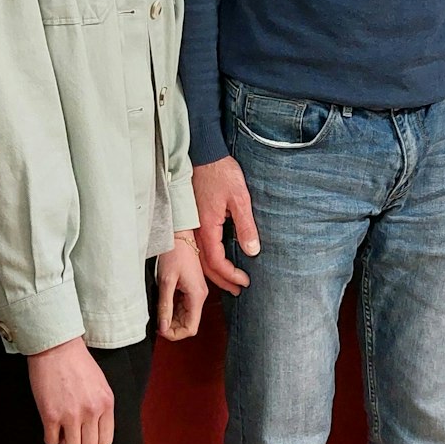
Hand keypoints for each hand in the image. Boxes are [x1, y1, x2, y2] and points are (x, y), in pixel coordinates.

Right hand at [25, 337, 114, 443]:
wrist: (57, 347)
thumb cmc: (77, 362)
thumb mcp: (100, 384)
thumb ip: (101, 406)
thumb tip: (96, 428)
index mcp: (106, 403)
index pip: (106, 440)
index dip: (94, 442)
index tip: (86, 437)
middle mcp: (92, 411)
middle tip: (72, 435)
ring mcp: (71, 415)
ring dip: (65, 443)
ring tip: (61, 430)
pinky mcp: (51, 415)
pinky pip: (51, 442)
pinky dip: (50, 438)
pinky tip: (50, 425)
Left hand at [155, 231, 208, 340]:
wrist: (179, 236)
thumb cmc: (174, 254)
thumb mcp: (166, 281)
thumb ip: (165, 306)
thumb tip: (163, 327)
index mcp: (197, 296)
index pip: (191, 328)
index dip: (175, 334)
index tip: (161, 330)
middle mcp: (200, 296)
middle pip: (189, 323)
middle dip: (172, 327)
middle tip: (157, 322)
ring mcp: (196, 292)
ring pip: (186, 316)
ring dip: (172, 319)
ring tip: (158, 312)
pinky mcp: (191, 288)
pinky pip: (184, 306)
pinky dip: (173, 310)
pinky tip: (163, 304)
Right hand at [192, 156, 258, 294]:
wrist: (205, 153)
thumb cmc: (222, 173)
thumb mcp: (240, 199)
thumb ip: (245, 226)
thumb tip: (252, 251)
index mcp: (206, 227)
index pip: (215, 261)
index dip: (230, 275)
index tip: (244, 282)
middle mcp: (196, 230)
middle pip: (205, 265)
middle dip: (222, 280)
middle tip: (237, 290)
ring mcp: (192, 225)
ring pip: (199, 257)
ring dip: (214, 272)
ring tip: (228, 280)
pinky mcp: (193, 219)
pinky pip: (198, 246)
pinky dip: (208, 258)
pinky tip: (217, 259)